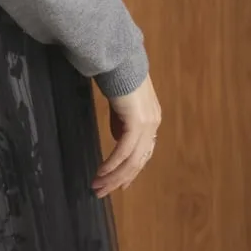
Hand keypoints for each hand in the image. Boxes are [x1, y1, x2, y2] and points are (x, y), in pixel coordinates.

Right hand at [92, 73, 161, 198]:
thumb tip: (118, 139)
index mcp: (151, 119)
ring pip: (131, 161)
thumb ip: (122, 121)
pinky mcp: (136, 122)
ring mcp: (146, 124)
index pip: (143, 153)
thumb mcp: (121, 103)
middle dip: (119, 180)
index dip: (131, 171)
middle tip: (103, 192)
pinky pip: (124, 151)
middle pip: (138, 162)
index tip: (120, 184)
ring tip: (98, 187)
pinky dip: (112, 164)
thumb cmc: (117, 75)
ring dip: (113, 177)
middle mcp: (152, 124)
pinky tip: (101, 172)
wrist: (119, 58)